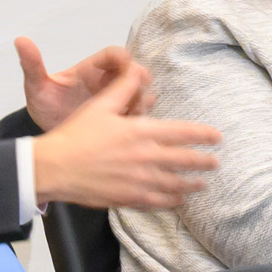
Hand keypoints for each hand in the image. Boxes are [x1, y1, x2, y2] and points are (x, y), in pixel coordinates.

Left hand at [16, 36, 147, 132]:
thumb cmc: (44, 106)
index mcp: (91, 69)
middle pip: (135, 71)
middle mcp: (107, 81)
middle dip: (139, 78)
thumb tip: (20, 40)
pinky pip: (141, 112)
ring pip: (142, 91)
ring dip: (142, 98)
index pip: (113, 54)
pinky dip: (142, 115)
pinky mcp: (122, 116)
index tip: (127, 65)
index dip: (123, 57)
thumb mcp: (36, 86)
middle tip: (136, 92)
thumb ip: (32, 65)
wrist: (50, 137)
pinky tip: (130, 123)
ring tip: (131, 112)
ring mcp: (117, 99)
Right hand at [26, 72, 217, 210]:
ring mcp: (139, 180)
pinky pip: (157, 202)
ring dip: (192, 185)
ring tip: (204, 185)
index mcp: (142, 131)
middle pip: (185, 161)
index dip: (203, 135)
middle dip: (204, 162)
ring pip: (175, 184)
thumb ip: (123, 88)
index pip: (183, 133)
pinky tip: (178, 201)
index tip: (218, 137)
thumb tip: (138, 70)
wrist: (53, 167)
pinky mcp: (128, 198)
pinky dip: (171, 201)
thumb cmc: (75, 135)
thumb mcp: (101, 105)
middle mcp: (146, 157)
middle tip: (216, 163)